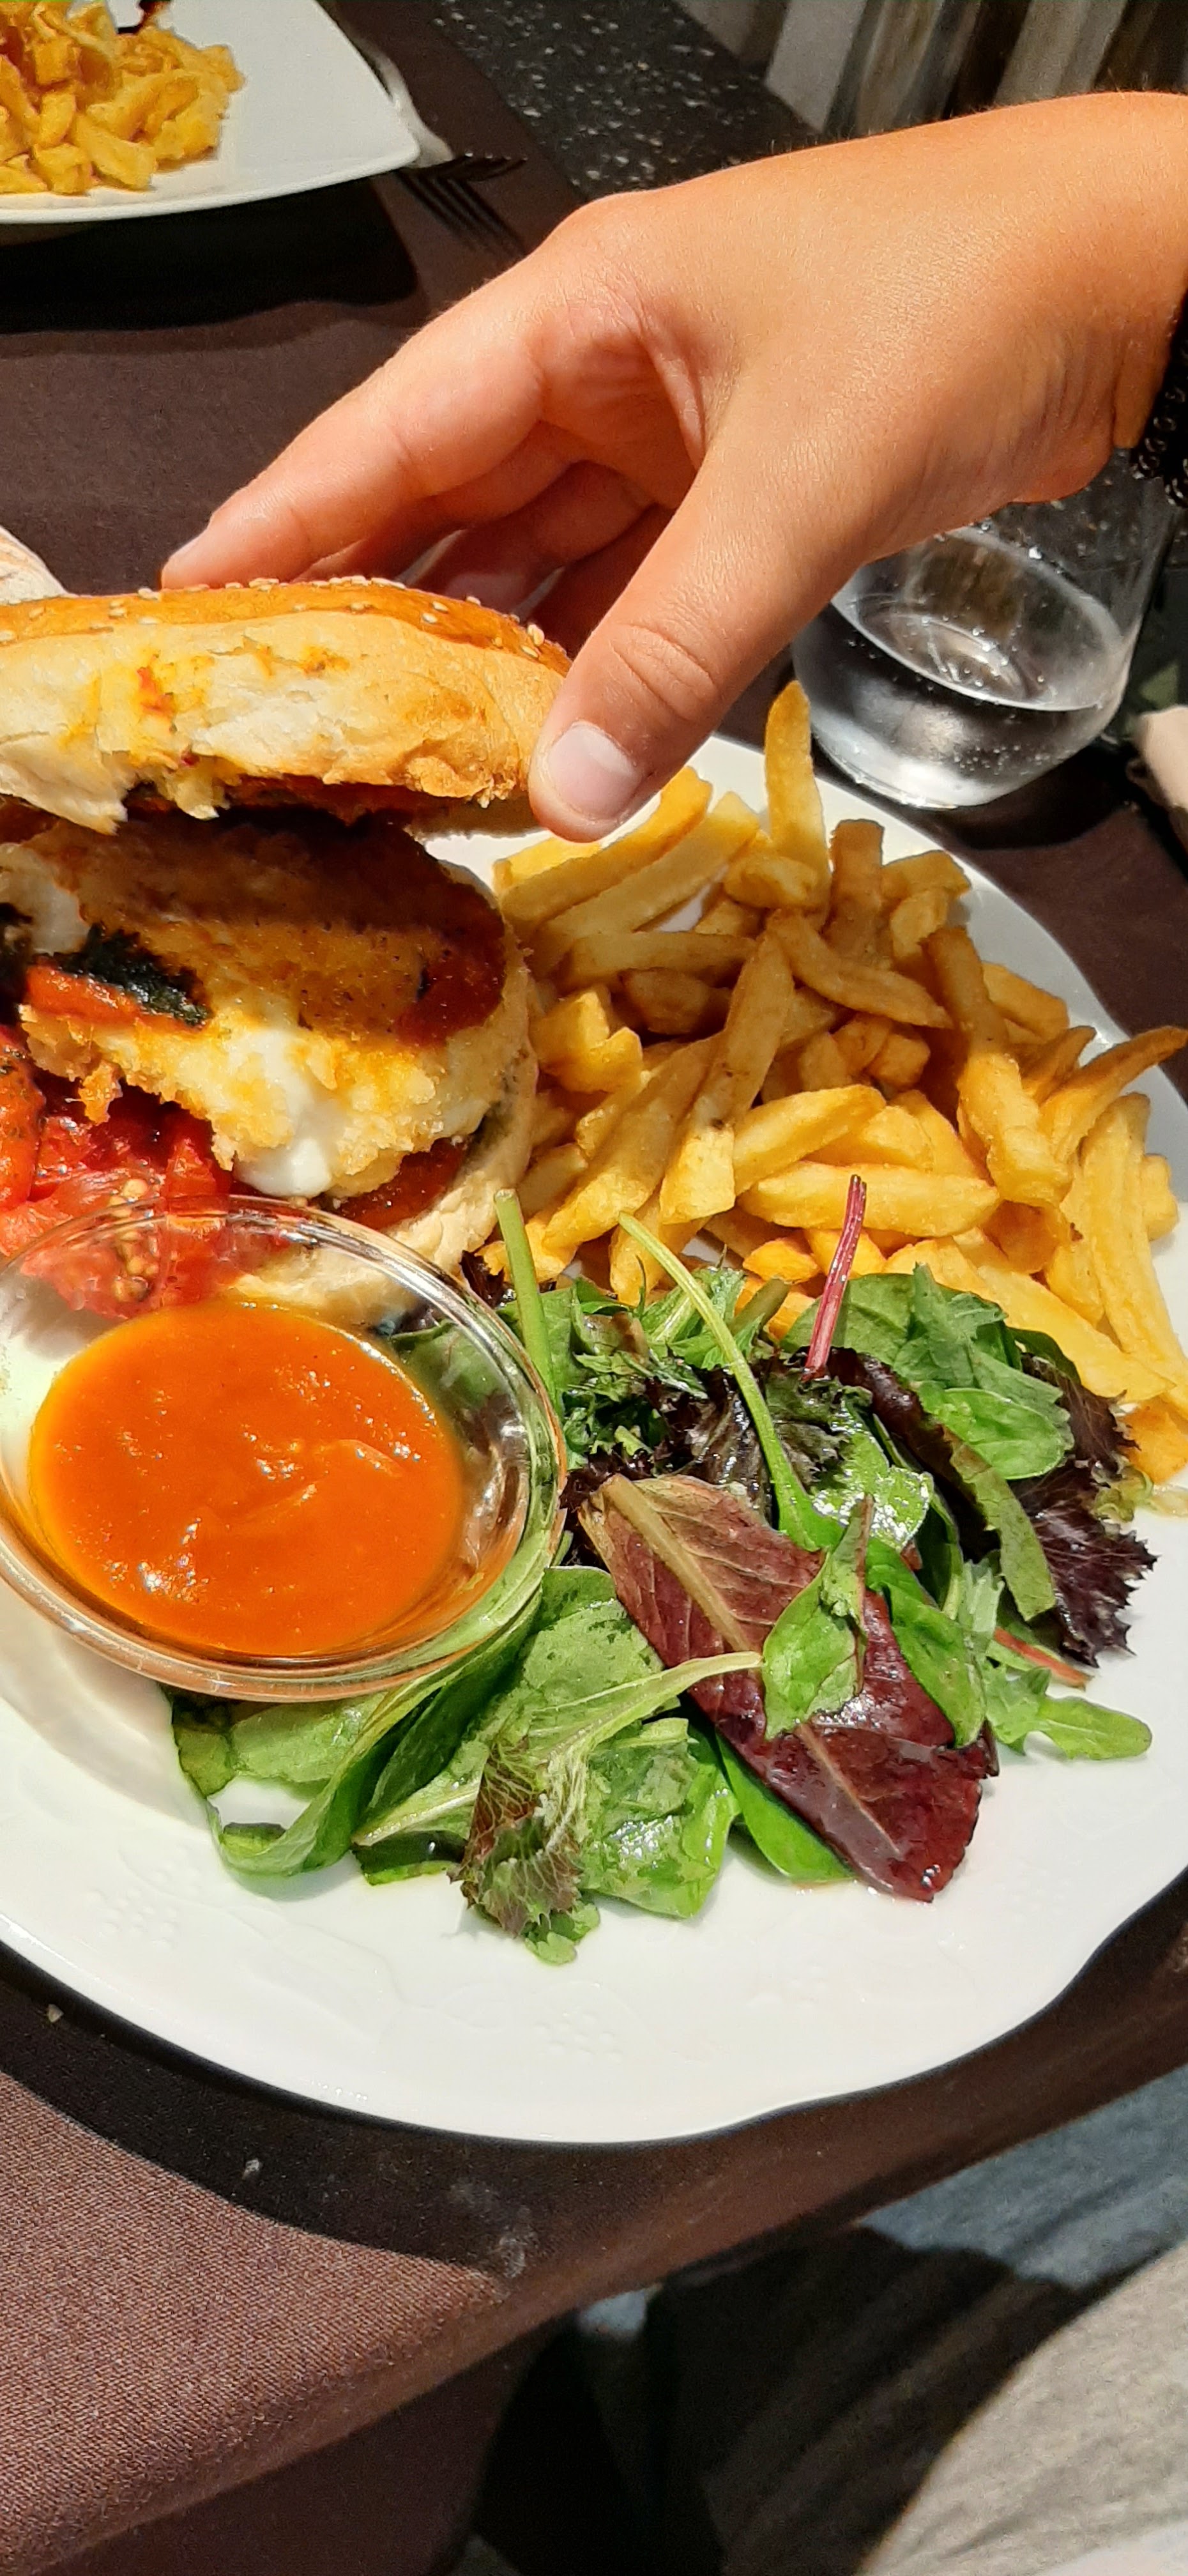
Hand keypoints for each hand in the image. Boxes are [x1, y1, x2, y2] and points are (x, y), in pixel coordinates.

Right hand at [164, 94, 1187, 836]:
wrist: (1131, 281)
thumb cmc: (960, 307)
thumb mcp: (799, 485)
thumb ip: (678, 647)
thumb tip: (571, 793)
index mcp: (586, 309)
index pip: (396, 425)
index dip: (292, 515)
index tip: (199, 599)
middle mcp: (612, 367)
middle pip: (455, 498)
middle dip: (379, 606)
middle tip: (292, 715)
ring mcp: (679, 432)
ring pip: (545, 557)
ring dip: (490, 654)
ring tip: (402, 755)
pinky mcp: (746, 492)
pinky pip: (636, 590)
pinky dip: (596, 661)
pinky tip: (547, 736)